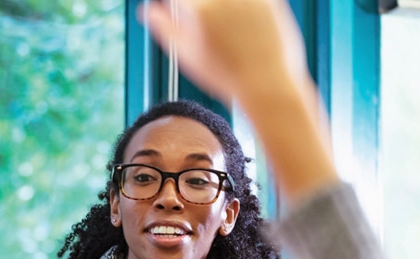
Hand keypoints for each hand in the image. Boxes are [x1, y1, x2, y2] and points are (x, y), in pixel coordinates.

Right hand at [140, 0, 307, 108]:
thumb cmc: (228, 78)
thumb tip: (147, 12)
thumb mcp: (189, 58)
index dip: (181, 8)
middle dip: (204, 11)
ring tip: (232, 33)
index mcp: (199, 10)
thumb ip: (165, 30)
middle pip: (204, 1)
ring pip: (226, 3)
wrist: (270, 88)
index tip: (183, 14)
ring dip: (226, 12)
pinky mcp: (272, 0)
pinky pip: (253, 1)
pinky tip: (248, 28)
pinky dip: (247, 10)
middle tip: (212, 30)